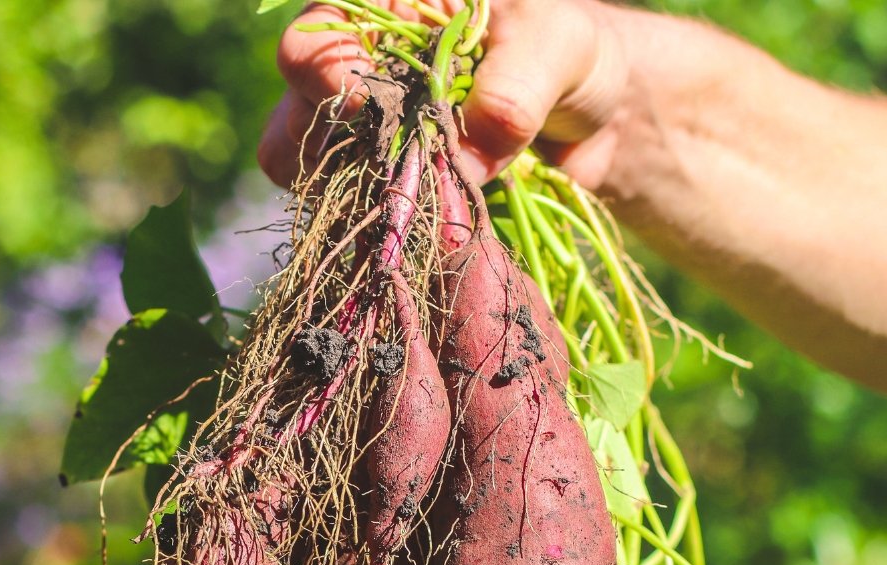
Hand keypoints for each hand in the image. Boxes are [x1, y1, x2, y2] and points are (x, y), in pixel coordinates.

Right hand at [258, 0, 633, 189]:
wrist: (593, 114)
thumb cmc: (570, 51)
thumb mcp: (559, 46)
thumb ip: (516, 88)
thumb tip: (462, 158)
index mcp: (384, 11)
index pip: (316, 37)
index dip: (324, 74)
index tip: (364, 108)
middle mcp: (354, 67)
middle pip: (293, 109)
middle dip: (336, 144)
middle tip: (396, 163)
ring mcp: (357, 130)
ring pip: (297, 164)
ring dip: (344, 187)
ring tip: (408, 193)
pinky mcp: (374, 182)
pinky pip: (338, 208)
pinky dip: (366, 221)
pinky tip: (411, 218)